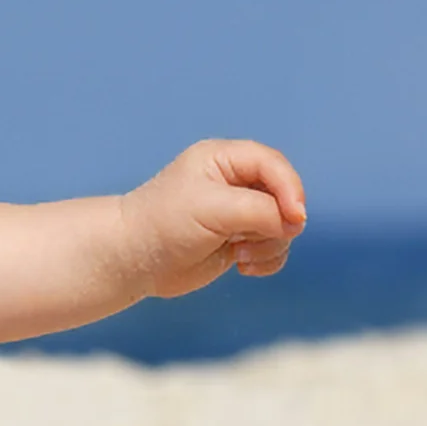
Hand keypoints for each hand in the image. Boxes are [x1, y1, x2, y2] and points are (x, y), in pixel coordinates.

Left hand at [119, 139, 306, 298]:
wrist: (132, 260)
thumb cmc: (164, 225)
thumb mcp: (213, 208)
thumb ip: (259, 210)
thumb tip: (294, 223)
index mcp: (224, 160)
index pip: (273, 165)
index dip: (290, 189)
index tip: (294, 218)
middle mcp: (234, 182)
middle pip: (283, 197)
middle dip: (276, 222)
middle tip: (248, 238)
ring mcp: (238, 213)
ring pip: (282, 226)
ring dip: (269, 244)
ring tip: (238, 253)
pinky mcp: (238, 240)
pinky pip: (274, 248)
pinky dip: (267, 260)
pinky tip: (241, 265)